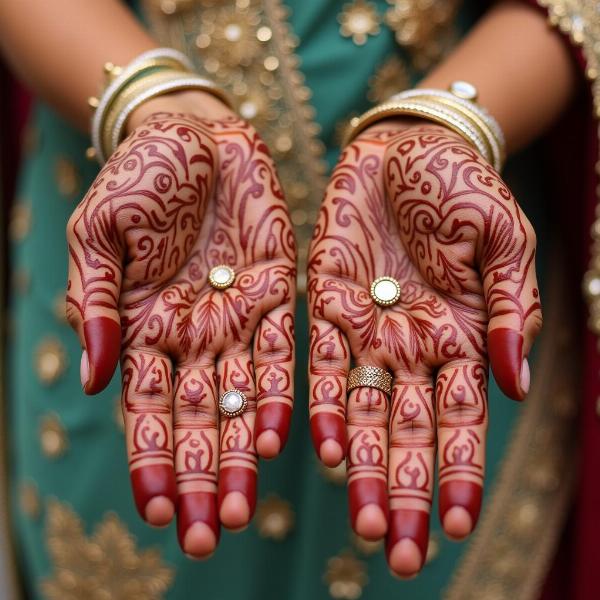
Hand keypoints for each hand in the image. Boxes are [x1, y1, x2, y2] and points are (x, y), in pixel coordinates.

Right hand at [66, 106, 295, 557]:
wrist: (192, 134)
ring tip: (246, 511)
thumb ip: (98, 305)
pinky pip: (281, 353)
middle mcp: (193, 336)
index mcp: (143, 328)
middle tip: (211, 539)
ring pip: (240, 400)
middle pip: (196, 420)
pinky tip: (278, 438)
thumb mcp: (98, 235)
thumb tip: (97, 381)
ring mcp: (236, 319)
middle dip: (201, 478)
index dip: (151, 461)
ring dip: (240, 455)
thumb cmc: (139, 178)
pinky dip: (279, 395)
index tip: (160, 513)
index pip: (145, 410)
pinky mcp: (276, 293)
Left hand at [307, 122, 540, 576]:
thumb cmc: (465, 188)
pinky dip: (317, 405)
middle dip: (405, 491)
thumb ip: (514, 310)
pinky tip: (317, 447)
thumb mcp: (506, 240)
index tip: (456, 527)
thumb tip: (515, 385)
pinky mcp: (324, 304)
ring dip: (360, 466)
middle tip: (400, 554)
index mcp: (462, 337)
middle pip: (407, 432)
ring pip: (359, 411)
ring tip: (362, 522)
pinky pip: (318, 364)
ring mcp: (366, 329)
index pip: (462, 422)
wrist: (411, 148)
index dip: (460, 474)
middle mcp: (411, 347)